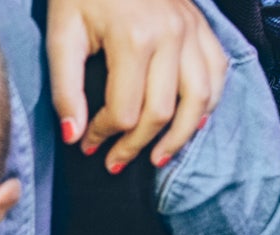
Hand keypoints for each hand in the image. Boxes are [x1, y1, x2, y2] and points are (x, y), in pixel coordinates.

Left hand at [47, 0, 228, 171]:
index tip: (87, 145)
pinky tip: (189, 122)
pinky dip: (207, 104)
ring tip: (158, 158)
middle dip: (136, 146)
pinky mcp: (202, 27)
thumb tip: (73, 136)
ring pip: (200, 100)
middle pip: (162, 113)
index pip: (125, 111)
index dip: (104, 136)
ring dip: (180, 137)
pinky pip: (218, 74)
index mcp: (134, 39)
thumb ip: (65, 88)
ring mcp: (192, 31)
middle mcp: (171, 36)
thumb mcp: (62, 34)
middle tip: (114, 162)